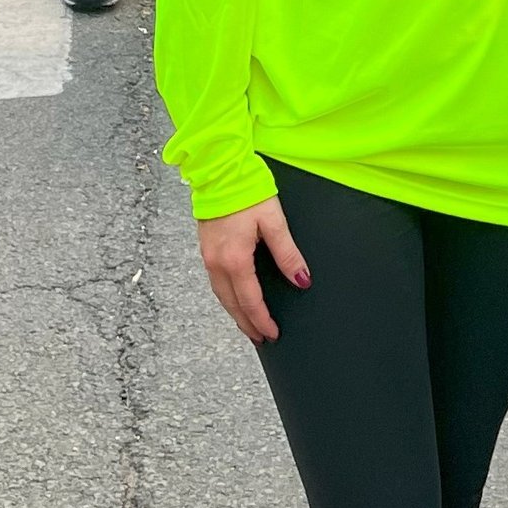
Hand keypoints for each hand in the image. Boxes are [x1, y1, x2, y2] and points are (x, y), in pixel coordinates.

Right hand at [196, 196, 309, 342]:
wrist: (220, 170)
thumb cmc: (248, 190)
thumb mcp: (274, 221)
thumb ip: (288, 254)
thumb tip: (302, 280)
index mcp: (235, 259)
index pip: (250, 301)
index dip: (262, 320)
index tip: (273, 334)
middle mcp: (217, 262)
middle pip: (232, 304)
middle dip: (247, 324)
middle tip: (262, 338)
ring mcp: (208, 255)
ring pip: (221, 295)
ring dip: (235, 312)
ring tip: (249, 324)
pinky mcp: (205, 247)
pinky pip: (215, 282)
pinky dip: (227, 296)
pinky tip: (235, 297)